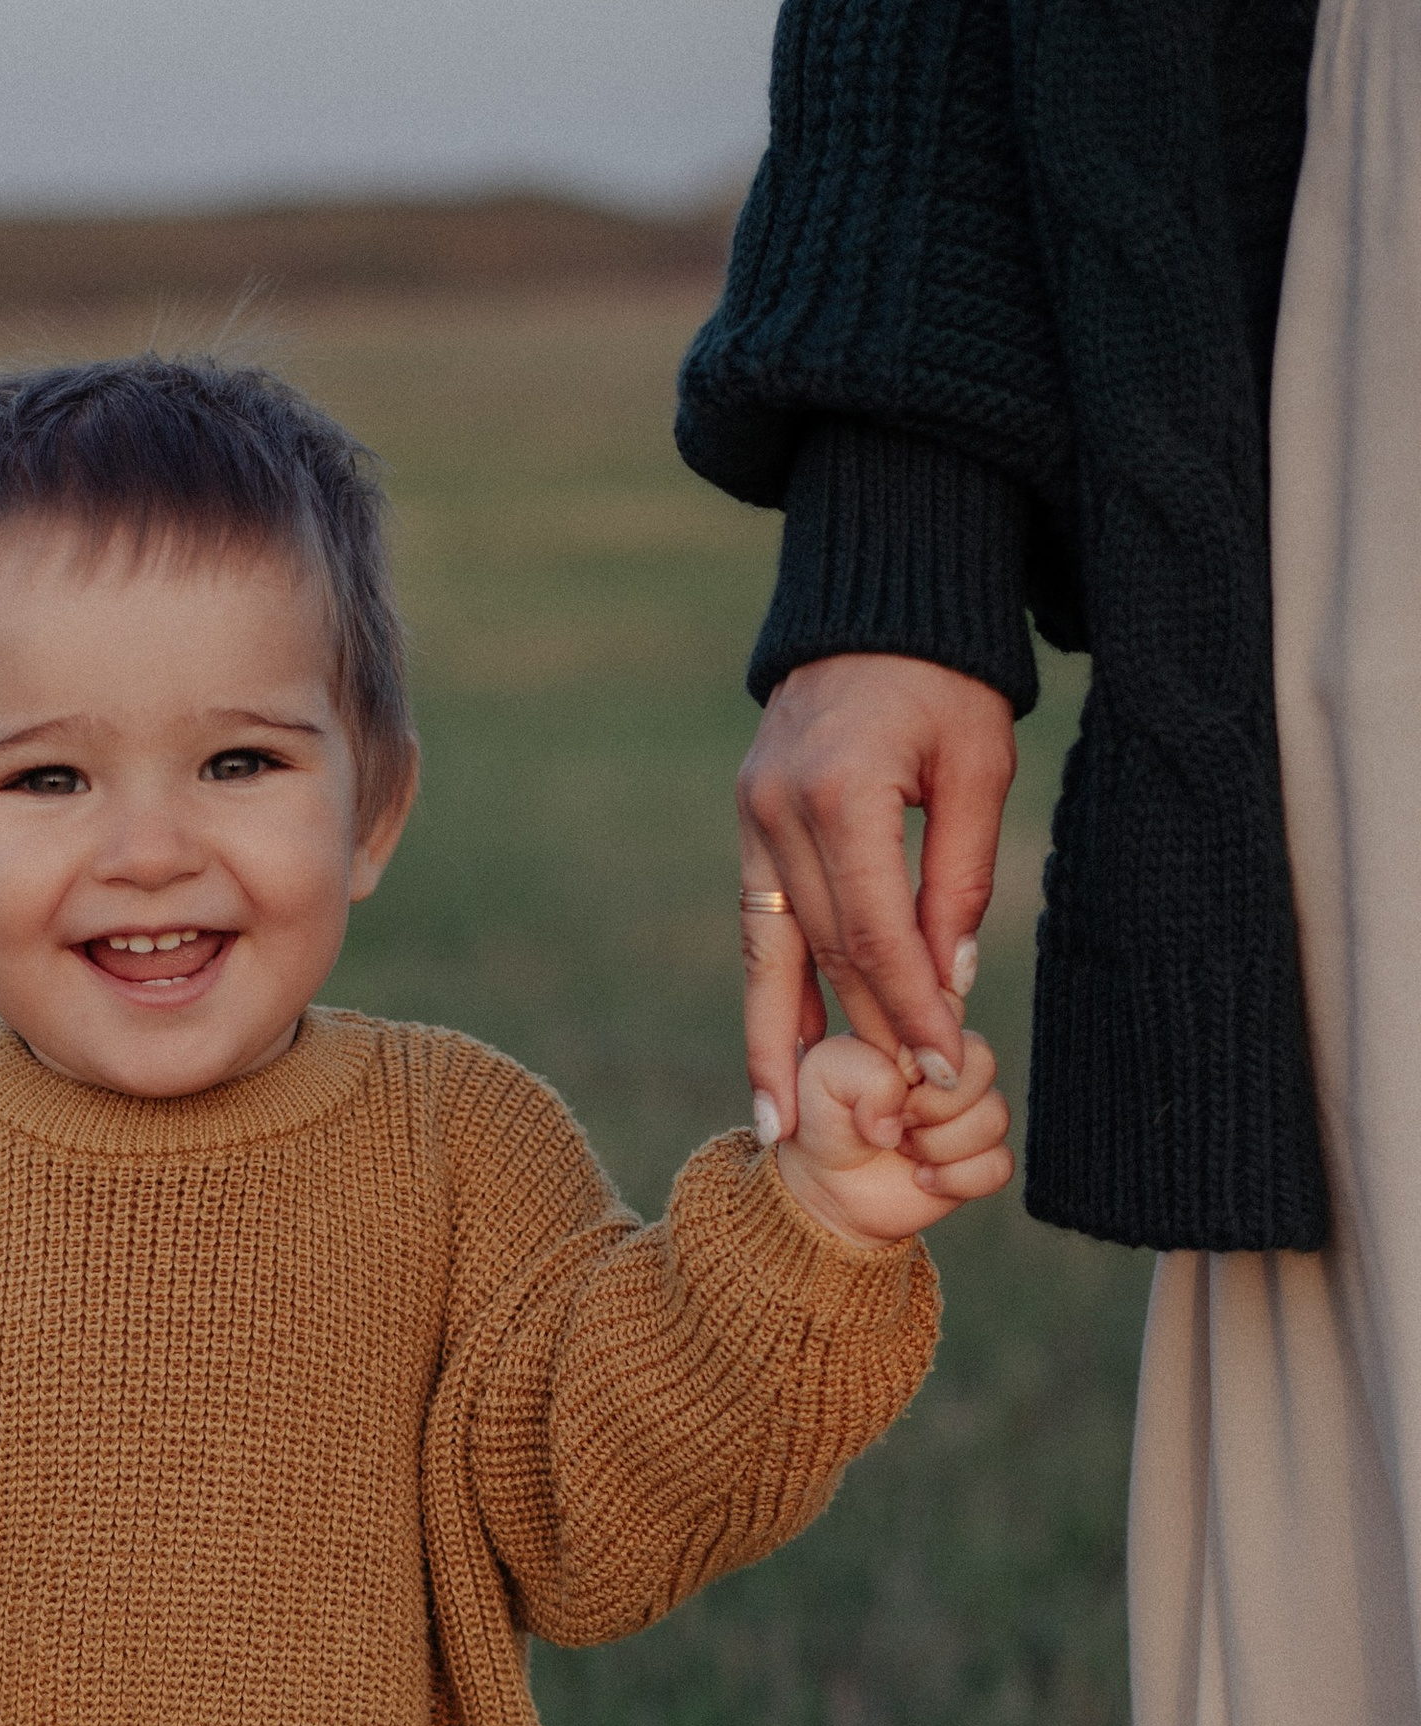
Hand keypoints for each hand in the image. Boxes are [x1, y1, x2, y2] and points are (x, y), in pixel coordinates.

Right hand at [737, 654, 1016, 1139]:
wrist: (875, 601)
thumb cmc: (945, 676)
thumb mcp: (979, 765)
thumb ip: (963, 876)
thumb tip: (949, 981)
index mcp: (841, 793)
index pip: (877, 933)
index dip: (912, 1009)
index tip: (944, 1068)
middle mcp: (778, 812)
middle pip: (824, 951)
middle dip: (864, 1035)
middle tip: (892, 1113)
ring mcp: (750, 819)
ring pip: (769, 951)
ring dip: (779, 1041)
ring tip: (782, 1124)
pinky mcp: (746, 825)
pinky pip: (757, 925)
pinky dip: (767, 992)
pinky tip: (773, 1054)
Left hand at [771, 1028, 1013, 1249]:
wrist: (826, 1187)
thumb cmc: (824, 1119)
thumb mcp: (822, 1078)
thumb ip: (863, 1070)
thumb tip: (904, 1105)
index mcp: (920, 1030)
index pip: (951, 1013)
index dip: (918, 1055)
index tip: (887, 1076)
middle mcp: (954, 1067)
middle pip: (981, 1064)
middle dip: (929, 1103)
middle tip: (893, 1119)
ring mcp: (973, 1113)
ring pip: (994, 1116)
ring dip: (938, 1144)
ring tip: (903, 1149)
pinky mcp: (983, 1159)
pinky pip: (999, 1164)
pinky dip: (956, 1178)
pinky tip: (922, 1178)